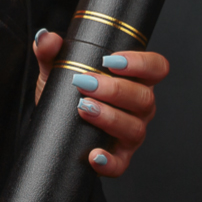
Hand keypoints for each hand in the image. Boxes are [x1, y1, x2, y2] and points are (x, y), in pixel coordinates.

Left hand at [33, 30, 168, 177]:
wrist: (53, 127)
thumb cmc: (66, 93)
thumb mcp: (56, 69)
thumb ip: (50, 51)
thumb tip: (46, 37)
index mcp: (134, 79)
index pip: (155, 67)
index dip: (141, 63)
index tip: (111, 61)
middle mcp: (139, 107)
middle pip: (144, 98)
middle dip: (115, 90)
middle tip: (86, 83)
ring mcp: (131, 133)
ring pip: (135, 128)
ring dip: (110, 118)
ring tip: (84, 109)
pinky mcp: (118, 157)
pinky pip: (121, 163)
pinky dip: (109, 161)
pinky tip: (94, 155)